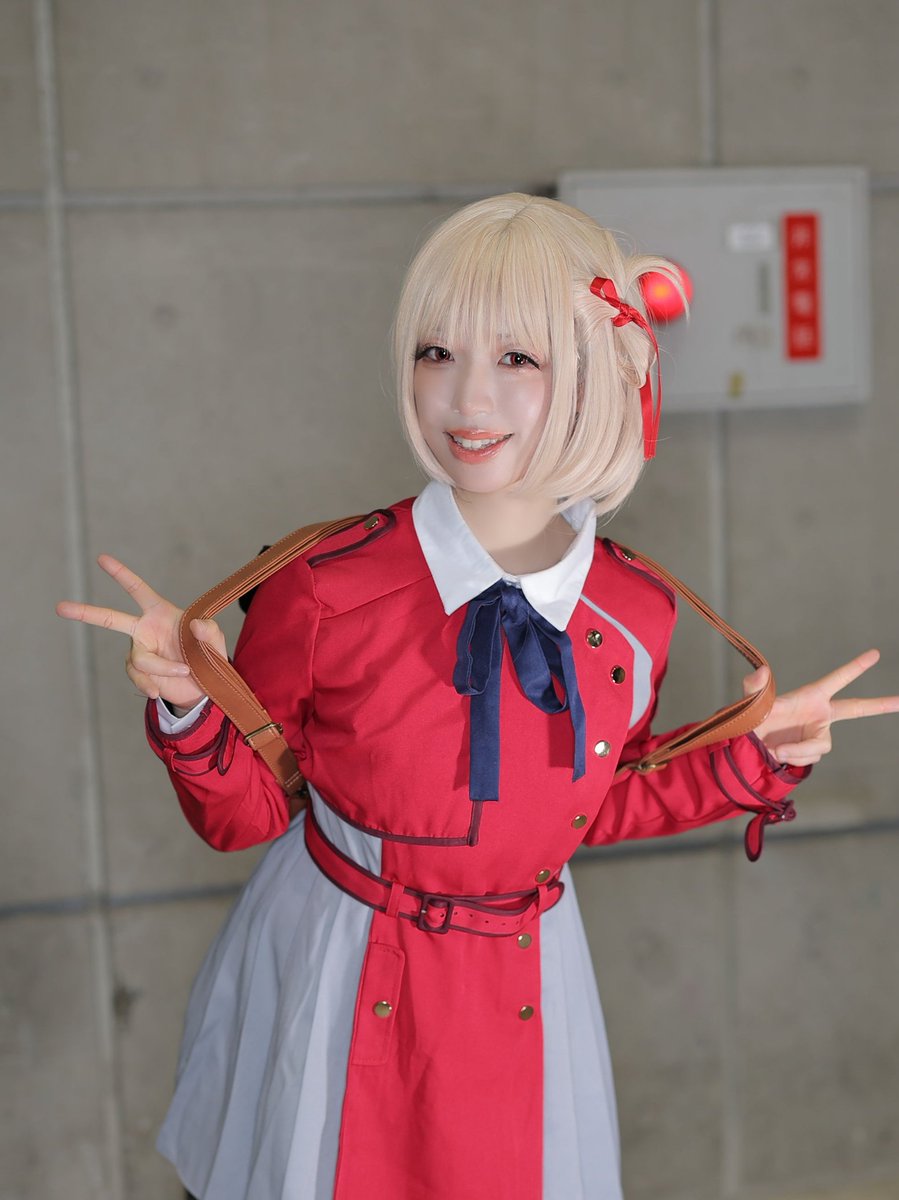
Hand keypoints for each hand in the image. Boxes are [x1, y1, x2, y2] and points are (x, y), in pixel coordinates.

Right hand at [56, 555, 226, 709]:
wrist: (201, 687)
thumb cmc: (207, 655)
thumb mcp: (214, 640)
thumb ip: (208, 630)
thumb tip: (197, 625)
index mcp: (160, 613)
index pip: (138, 590)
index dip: (121, 574)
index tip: (102, 559)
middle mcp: (144, 630)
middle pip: (110, 618)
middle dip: (85, 612)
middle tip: (60, 607)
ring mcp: (140, 651)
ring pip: (140, 659)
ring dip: (161, 667)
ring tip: (183, 670)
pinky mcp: (139, 672)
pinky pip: (139, 677)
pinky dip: (149, 683)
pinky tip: (159, 690)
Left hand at [743, 649, 898, 766]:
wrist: (748, 745)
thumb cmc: (752, 718)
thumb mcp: (752, 701)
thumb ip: (755, 686)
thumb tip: (761, 671)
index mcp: (811, 696)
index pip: (838, 679)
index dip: (856, 667)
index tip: (875, 654)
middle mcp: (820, 714)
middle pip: (857, 708)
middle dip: (881, 704)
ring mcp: (818, 733)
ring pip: (821, 746)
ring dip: (800, 749)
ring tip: (777, 748)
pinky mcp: (812, 751)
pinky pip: (810, 758)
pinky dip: (795, 758)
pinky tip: (780, 754)